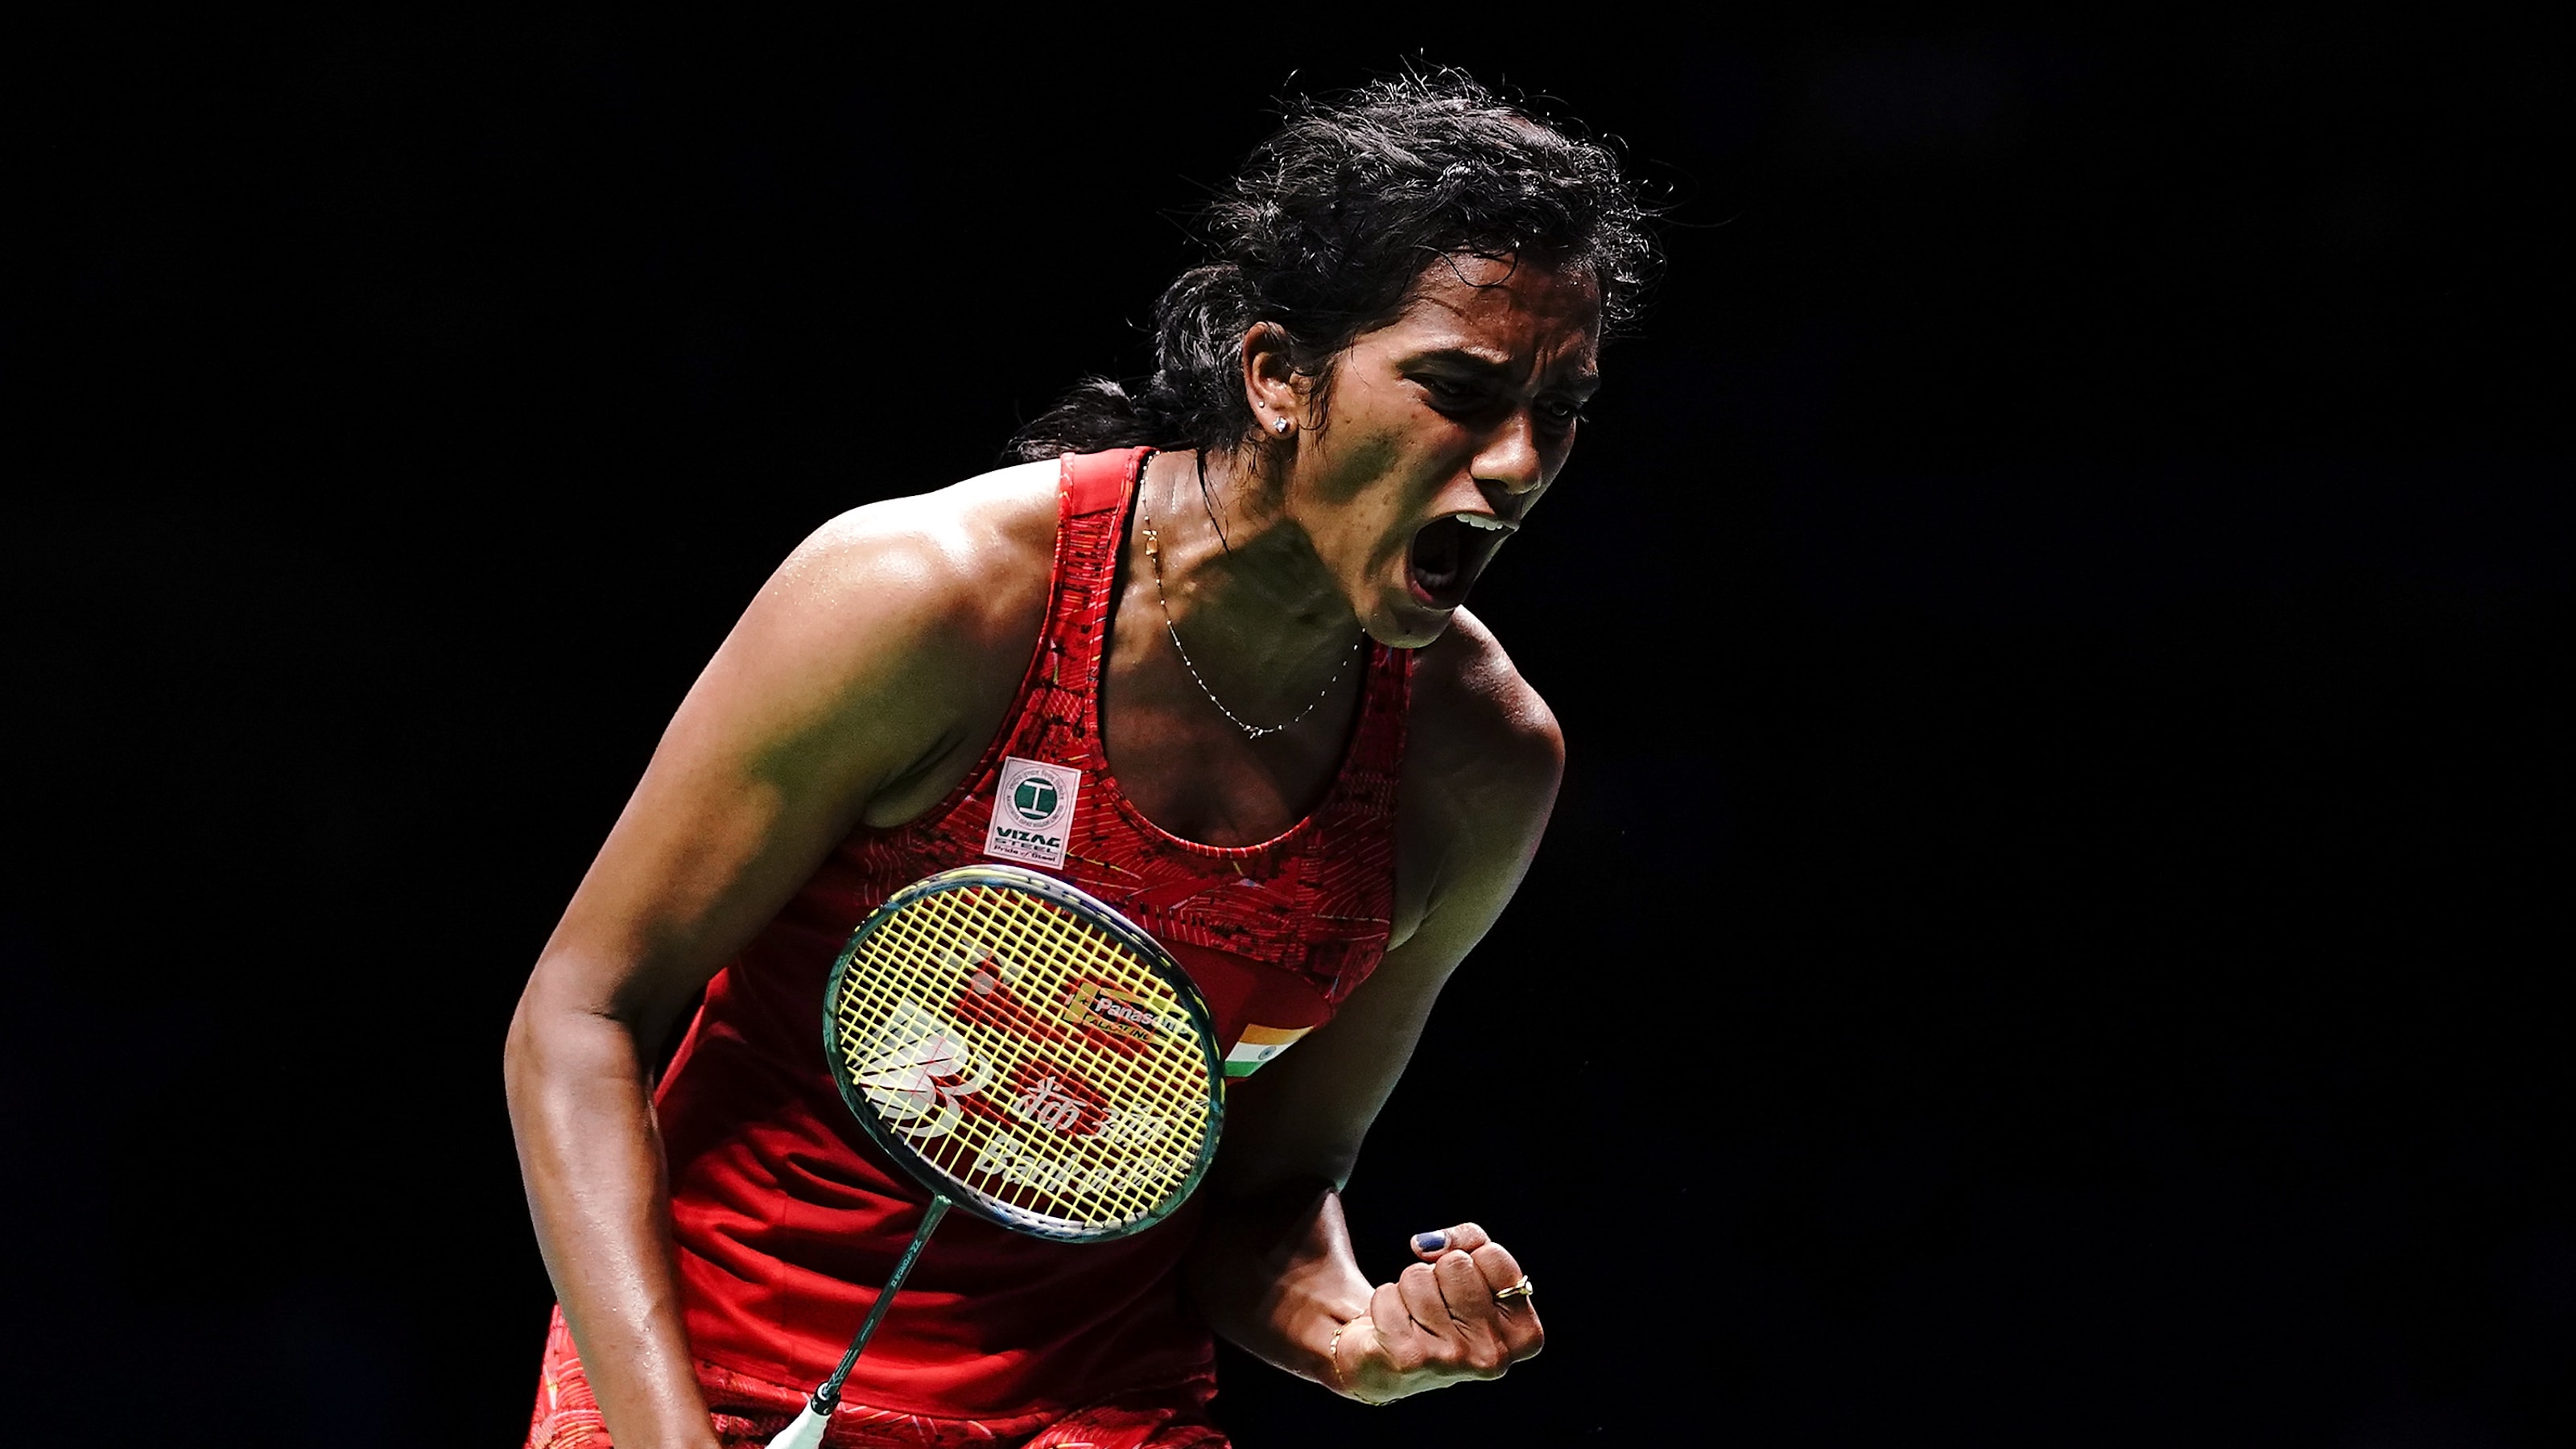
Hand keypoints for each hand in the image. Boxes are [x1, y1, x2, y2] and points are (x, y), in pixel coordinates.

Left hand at [1328, 1221, 1542, 1403]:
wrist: (1392, 1363)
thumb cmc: (1444, 1308)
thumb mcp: (1475, 1271)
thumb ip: (1471, 1241)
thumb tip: (1426, 1244)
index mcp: (1524, 1335)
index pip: (1492, 1256)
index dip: (1470, 1258)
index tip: (1466, 1289)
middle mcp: (1494, 1355)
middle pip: (1455, 1264)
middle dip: (1438, 1273)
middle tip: (1438, 1307)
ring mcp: (1452, 1360)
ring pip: (1418, 1276)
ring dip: (1408, 1288)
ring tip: (1415, 1319)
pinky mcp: (1409, 1359)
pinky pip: (1387, 1294)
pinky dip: (1385, 1303)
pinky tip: (1394, 1331)